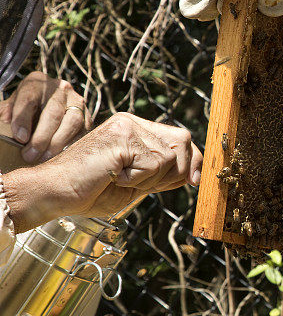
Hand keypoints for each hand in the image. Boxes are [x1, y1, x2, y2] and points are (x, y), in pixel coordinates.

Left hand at [0, 72, 91, 162]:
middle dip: (41, 137)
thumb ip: (6, 113)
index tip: (20, 138)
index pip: (29, 99)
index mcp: (36, 83)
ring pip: (72, 121)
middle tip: (30, 155)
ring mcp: (76, 100)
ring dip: (58, 143)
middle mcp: (59, 88)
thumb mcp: (12, 106)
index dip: (23, 119)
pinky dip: (72, 144)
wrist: (48, 103)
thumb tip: (5, 124)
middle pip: (53, 112)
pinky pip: (84, 130)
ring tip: (45, 157)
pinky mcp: (88, 114)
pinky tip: (61, 155)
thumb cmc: (26, 109)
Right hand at [3, 113, 202, 231]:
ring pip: (169, 158)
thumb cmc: (91, 190)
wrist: (54, 192)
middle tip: (142, 184)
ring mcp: (126, 127)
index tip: (196, 182)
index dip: (195, 161)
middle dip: (175, 172)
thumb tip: (195, 173)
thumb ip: (162, 173)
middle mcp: (132, 122)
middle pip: (182, 143)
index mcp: (135, 129)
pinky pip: (153, 165)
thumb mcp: (137, 183)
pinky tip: (113, 177)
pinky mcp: (122, 137)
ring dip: (150, 179)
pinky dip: (137, 180)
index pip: (181, 139)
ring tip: (120, 179)